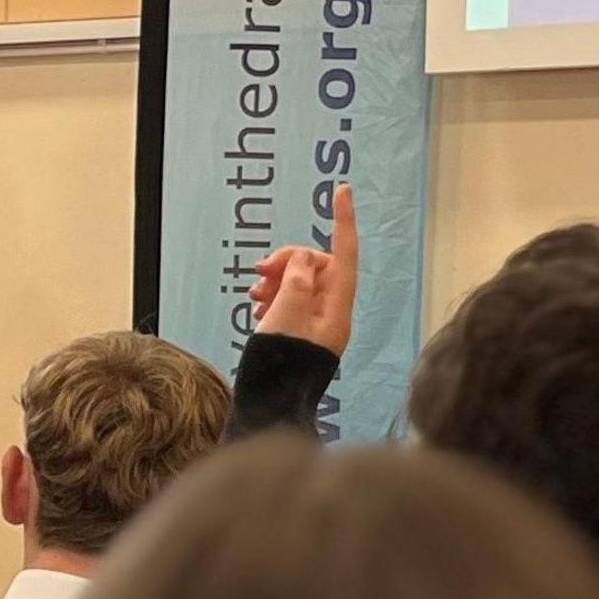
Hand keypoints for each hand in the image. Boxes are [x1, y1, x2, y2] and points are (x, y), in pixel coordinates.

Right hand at [252, 184, 361, 354]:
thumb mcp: (285, 314)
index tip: (343, 190)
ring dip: (277, 281)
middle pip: (317, 267)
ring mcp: (318, 326)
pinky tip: (258, 310)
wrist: (272, 408)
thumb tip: (304, 262)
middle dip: (288, 261)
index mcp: (337, 308)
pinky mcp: (303, 336)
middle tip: (260, 272)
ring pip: (301, 285)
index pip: (344, 253)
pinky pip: (292, 304)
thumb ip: (296, 280)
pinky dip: (275, 299)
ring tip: (254, 295)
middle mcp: (333, 315)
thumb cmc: (280, 365)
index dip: (343, 220)